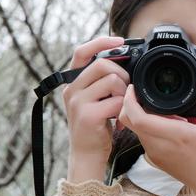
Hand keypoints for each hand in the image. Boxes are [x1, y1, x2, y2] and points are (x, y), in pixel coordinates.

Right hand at [62, 36, 128, 183]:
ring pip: (112, 80)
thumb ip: (100, 80)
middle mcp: (71, 90)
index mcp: (72, 82)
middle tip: (124, 91)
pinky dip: (123, 108)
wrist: (87, 155)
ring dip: (123, 92)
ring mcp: (78, 103)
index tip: (120, 40)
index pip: (82, 51)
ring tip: (119, 106)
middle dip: (121, 74)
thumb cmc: (95, 126)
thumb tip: (122, 59)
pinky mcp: (88, 116)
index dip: (101, 42)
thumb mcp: (92, 99)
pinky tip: (118, 118)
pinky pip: (116, 101)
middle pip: (103, 64)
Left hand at [117, 72, 195, 195]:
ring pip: (134, 130)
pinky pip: (143, 138)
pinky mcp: (156, 160)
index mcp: (175, 135)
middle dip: (128, 104)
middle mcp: (160, 146)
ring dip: (136, 115)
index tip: (133, 88)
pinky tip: (161, 120)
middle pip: (129, 122)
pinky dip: (144, 126)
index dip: (130, 101)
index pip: (138, 118)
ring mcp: (156, 155)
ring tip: (152, 103)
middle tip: (137, 91)